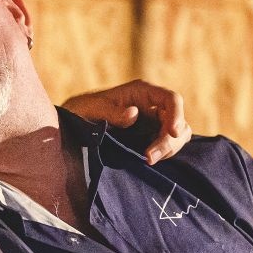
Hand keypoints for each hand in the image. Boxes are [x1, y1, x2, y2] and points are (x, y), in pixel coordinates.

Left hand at [61, 79, 191, 163]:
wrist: (74, 124)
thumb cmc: (83, 110)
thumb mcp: (93, 109)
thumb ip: (112, 112)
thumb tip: (133, 114)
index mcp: (142, 92)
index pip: (171, 99)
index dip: (177, 115)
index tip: (171, 132)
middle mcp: (152, 106)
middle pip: (177, 121)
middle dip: (169, 140)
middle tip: (149, 158)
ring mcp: (153, 122)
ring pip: (177, 135)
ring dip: (168, 149)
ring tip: (147, 160)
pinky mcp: (150, 137)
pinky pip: (167, 145)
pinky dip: (163, 154)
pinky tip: (146, 160)